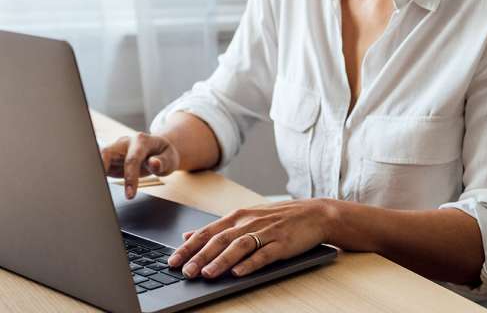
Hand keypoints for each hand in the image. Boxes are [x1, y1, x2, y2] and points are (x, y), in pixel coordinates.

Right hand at [100, 133, 180, 198]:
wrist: (160, 151)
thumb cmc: (165, 155)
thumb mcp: (170, 159)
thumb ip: (162, 162)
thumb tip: (154, 163)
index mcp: (141, 140)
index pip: (132, 159)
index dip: (130, 177)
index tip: (130, 195)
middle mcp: (125, 142)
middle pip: (106, 152)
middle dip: (101, 168)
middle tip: (99, 189)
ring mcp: (116, 149)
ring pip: (98, 157)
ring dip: (95, 172)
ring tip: (93, 190)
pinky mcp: (110, 159)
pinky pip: (98, 165)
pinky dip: (95, 175)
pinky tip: (94, 187)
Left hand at [167, 199, 330, 278]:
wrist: (313, 213)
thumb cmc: (277, 218)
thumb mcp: (246, 217)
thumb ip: (218, 228)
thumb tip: (189, 235)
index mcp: (238, 216)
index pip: (208, 231)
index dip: (189, 246)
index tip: (173, 260)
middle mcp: (249, 222)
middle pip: (220, 239)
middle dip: (200, 255)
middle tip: (184, 271)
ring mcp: (266, 232)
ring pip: (239, 246)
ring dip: (221, 260)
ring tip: (206, 274)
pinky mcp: (282, 243)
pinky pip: (264, 254)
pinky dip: (250, 263)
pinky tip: (239, 272)